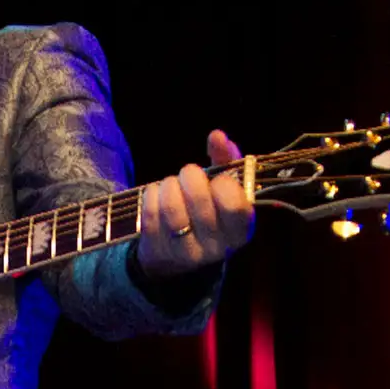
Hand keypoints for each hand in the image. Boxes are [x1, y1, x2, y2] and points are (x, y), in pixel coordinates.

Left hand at [135, 130, 254, 279]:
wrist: (177, 252)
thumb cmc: (207, 210)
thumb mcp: (223, 188)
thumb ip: (226, 160)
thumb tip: (217, 136)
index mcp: (239, 231)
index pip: (235, 207)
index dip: (224, 185)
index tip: (217, 179)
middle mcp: (215, 247)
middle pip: (199, 201)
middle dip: (190, 177)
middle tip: (189, 174)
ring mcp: (185, 252)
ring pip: (172, 208)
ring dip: (168, 186)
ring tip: (171, 184)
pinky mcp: (158, 251)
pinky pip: (151, 214)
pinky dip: (151, 196)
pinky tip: (157, 195)